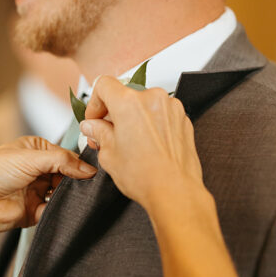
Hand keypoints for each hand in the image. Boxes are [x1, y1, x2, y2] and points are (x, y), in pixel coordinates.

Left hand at [0, 137, 95, 247]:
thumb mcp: (31, 157)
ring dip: (69, 197)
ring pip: (63, 194)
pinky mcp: (35, 212)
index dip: (78, 163)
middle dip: (76, 181)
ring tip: (74, 196)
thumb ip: (62, 161)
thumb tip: (88, 168)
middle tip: (86, 185)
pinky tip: (62, 208)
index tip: (91, 170)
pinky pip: (54, 212)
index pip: (66, 155)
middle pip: (68, 176)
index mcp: (36, 151)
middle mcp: (38, 170)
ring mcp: (37, 191)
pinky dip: (60, 211)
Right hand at [80, 76, 202, 207]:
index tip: (95, 118)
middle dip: (114, 113)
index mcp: (129, 103)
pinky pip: (161, 114)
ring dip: (134, 118)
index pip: (104, 84)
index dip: (94, 102)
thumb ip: (98, 133)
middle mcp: (152, 98)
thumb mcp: (108, 154)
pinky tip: (147, 145)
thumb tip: (93, 127)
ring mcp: (171, 107)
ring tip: (130, 143)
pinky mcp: (182, 119)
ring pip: (144, 104)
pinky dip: (152, 124)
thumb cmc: (146, 176)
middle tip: (108, 135)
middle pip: (125, 95)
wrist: (175, 191)